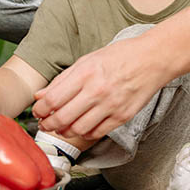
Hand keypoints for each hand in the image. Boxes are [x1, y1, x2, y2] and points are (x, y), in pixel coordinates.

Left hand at [31, 37, 166, 139]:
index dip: (40, 110)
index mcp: (86, 73)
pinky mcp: (122, 117)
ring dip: (65, 132)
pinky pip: (97, 133)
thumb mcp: (87, 60)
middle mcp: (97, 91)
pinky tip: (81, 127)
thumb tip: (40, 95)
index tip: (37, 112)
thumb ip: (63, 79)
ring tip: (61, 127)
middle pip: (63, 118)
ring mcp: (111, 105)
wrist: (152, 59)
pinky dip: (84, 134)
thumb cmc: (120, 56)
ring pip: (78, 129)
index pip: (53, 99)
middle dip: (48, 125)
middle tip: (45, 124)